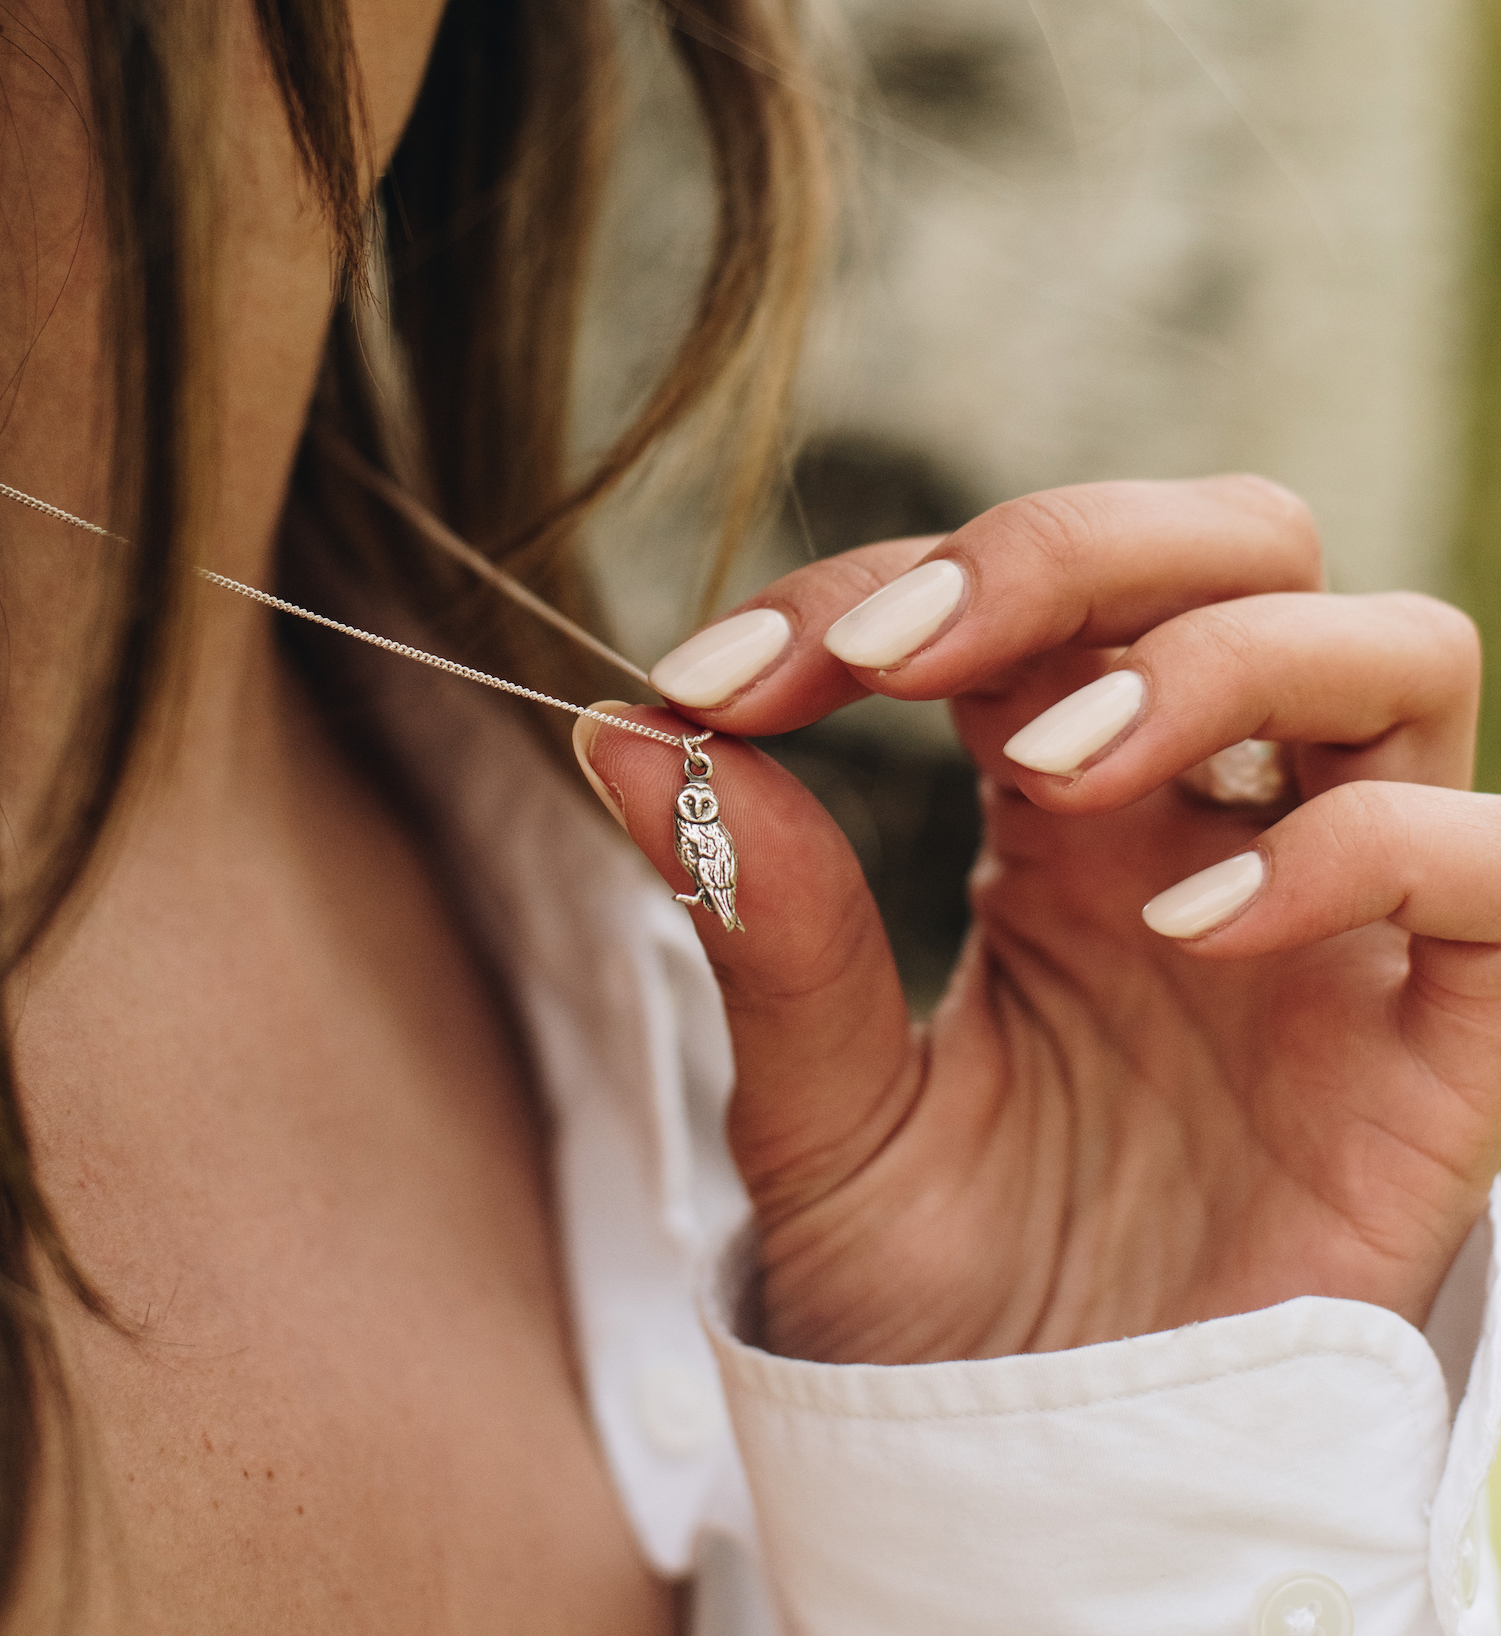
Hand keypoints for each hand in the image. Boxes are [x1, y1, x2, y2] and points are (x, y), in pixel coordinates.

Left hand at [575, 475, 1500, 1363]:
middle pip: (1234, 550)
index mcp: (1055, 817)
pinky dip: (1359, 850)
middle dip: (1068, 552)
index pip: (1012, 607)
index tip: (715, 677)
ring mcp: (1334, 929)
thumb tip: (620, 733)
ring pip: (1387, 654)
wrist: (1039, 1485)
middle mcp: (1208, 832)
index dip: (871, 594)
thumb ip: (760, 920)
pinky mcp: (1436, 1049)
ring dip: (1212, 661)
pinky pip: (1486, 872)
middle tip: (898, 654)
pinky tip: (1190, 930)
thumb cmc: (937, 1294)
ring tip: (1048, 774)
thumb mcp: (821, 1108)